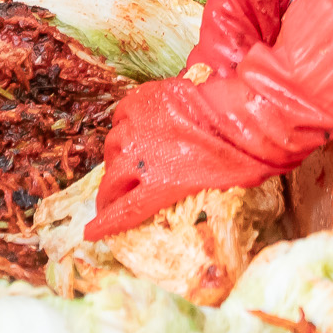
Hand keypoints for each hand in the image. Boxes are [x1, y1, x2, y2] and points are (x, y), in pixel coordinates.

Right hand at [87, 73, 267, 239]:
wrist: (243, 114)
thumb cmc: (239, 159)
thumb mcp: (214, 193)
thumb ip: (183, 198)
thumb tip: (179, 201)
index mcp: (157, 187)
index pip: (122, 212)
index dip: (104, 223)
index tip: (90, 232)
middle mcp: (139, 157)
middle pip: (111, 181)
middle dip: (108, 194)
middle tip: (110, 198)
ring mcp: (136, 126)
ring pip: (113, 146)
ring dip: (118, 157)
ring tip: (129, 160)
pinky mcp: (139, 101)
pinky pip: (121, 117)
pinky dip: (125, 127)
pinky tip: (136, 130)